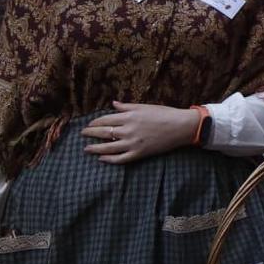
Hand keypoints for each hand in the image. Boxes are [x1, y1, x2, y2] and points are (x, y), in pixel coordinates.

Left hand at [84, 101, 198, 163]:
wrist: (181, 127)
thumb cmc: (164, 114)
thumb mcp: (144, 106)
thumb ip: (126, 107)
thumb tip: (113, 104)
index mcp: (129, 117)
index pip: (105, 119)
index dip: (94, 122)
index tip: (89, 124)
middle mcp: (128, 130)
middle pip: (103, 132)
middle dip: (90, 133)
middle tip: (83, 134)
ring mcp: (133, 143)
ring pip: (108, 147)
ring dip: (94, 148)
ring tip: (86, 148)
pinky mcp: (139, 153)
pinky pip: (120, 159)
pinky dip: (109, 159)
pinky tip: (102, 158)